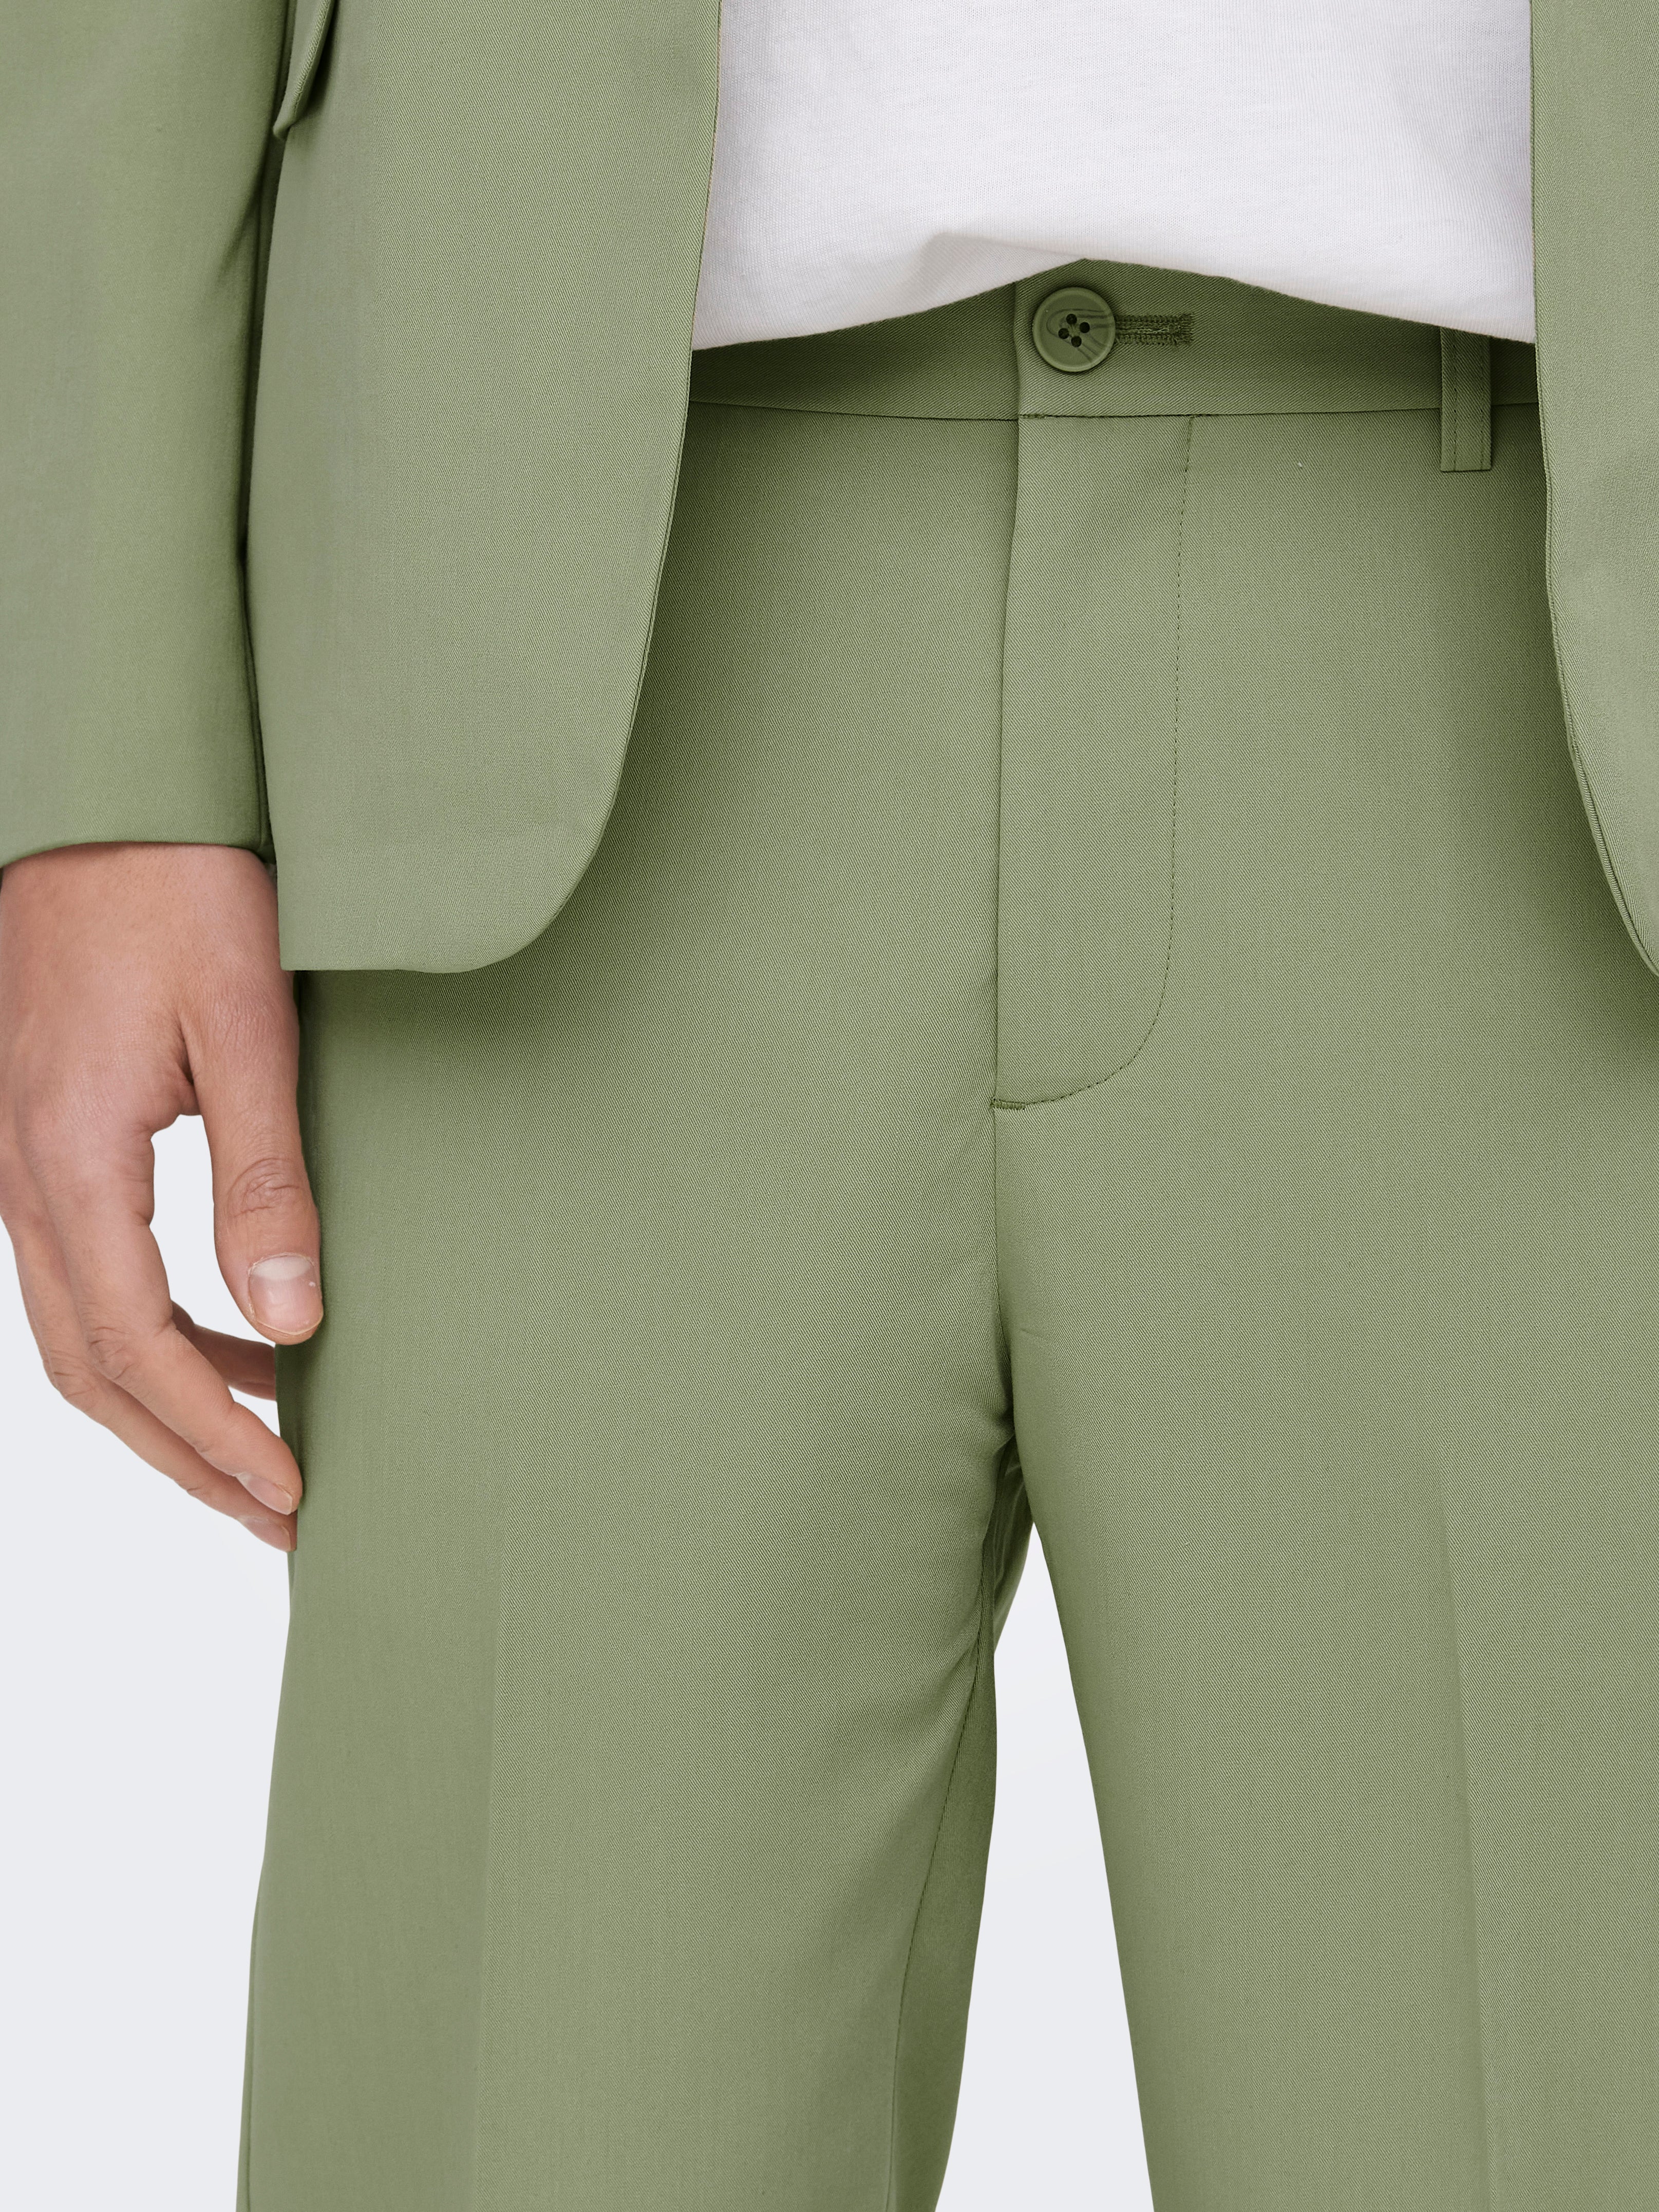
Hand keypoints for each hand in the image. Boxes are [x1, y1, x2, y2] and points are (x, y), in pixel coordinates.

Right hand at [0, 843, 321, 1548]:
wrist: (110, 805)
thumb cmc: (180, 895)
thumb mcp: (248, 1029)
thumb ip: (263, 1178)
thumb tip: (287, 1320)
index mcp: (72, 1161)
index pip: (136, 1348)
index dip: (213, 1434)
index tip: (289, 1490)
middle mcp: (27, 1178)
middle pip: (91, 1369)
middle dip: (184, 1455)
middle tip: (278, 1513)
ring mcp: (26, 1163)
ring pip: (80, 1333)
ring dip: (168, 1405)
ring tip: (264, 1453)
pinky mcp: (49, 1141)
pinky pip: (87, 1276)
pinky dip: (155, 1335)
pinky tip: (233, 1342)